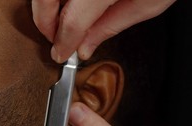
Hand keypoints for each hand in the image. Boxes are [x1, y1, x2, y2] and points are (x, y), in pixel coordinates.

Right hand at [32, 0, 175, 62]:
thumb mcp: (148, 3)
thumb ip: (111, 26)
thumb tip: (83, 46)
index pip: (72, 20)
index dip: (63, 42)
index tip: (61, 53)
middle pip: (45, 0)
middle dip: (44, 23)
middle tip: (55, 37)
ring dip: (45, 6)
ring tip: (58, 18)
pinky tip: (65, 2)